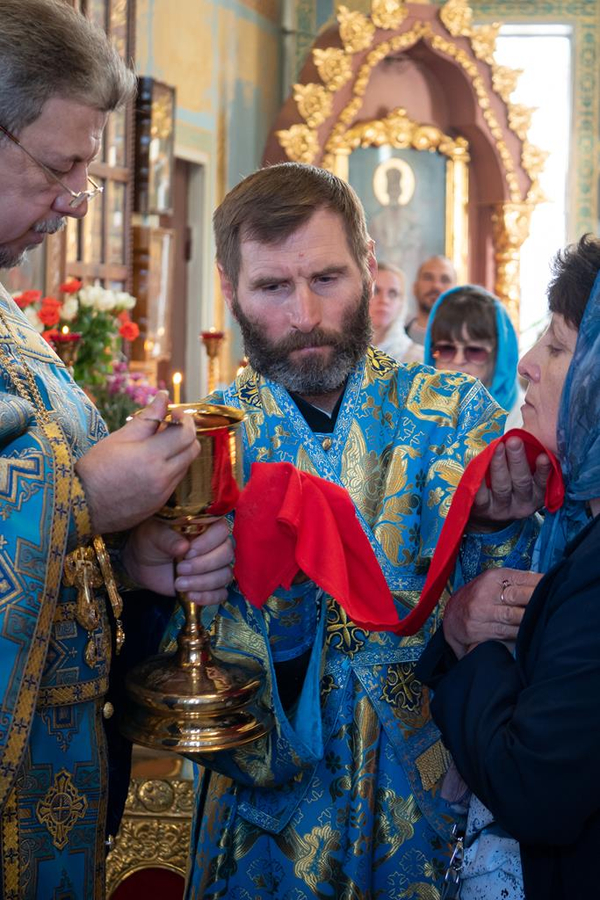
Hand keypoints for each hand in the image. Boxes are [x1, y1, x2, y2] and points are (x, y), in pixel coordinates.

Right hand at [76, 391, 199, 533]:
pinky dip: (172, 469)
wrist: (81, 506)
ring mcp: (163, 493)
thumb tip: (163, 397)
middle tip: (170, 427)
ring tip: (158, 445)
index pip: (186, 433)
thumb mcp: (119, 438)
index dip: (185, 419)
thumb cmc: (95, 468)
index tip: (175, 413)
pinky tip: (153, 464)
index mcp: (151, 456)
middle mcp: (163, 476)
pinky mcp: (160, 504)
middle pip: (193, 450)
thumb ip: (147, 418)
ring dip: (180, 452)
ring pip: (186, 466)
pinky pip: (176, 481)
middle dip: (187, 434)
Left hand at [122, 518, 233, 604]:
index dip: (208, 542)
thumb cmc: (151, 540)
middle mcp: (215, 545)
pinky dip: (208, 597)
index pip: (221, 530)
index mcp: (205, 526)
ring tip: (178, 584)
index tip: (188, 551)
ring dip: (203, 582)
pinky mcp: (210, 586)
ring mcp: (215, 566)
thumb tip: (184, 547)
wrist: (142, 562)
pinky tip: (190, 596)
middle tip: (180, 569)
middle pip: (226, 554)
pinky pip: (221, 594)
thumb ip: (168, 539)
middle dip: (203, 565)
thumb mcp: (154, 534)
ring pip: (224, 575)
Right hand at [442, 567, 542, 659]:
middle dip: (537, 602)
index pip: (523, 579)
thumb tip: (545, 580)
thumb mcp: (493, 581)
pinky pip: (505, 636)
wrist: (451, 617)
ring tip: (543, 622)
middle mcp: (485, 593)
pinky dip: (519, 637)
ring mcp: (480, 614)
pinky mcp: (478, 632)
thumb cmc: (479, 597)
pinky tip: (529, 636)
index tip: (555, 588)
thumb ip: (516, 581)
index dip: (541, 584)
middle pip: (518, 597)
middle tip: (552, 605)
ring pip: (514, 619)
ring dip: (530, 622)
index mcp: (493, 577)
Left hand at [469, 437, 551, 529]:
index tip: (543, 456)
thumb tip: (526, 432)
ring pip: (502, 486)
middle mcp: (522, 504)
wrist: (489, 516)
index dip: (543, 470)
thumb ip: (528, 461)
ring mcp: (502, 508)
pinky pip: (481, 494)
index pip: (542, 482)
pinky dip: (480, 477)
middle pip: (521, 481)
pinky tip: (478, 462)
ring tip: (497, 446)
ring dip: (499, 465)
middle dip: (517, 460)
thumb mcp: (525, 478)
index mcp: (536, 495)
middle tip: (514, 440)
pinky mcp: (483, 510)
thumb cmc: (510, 488)